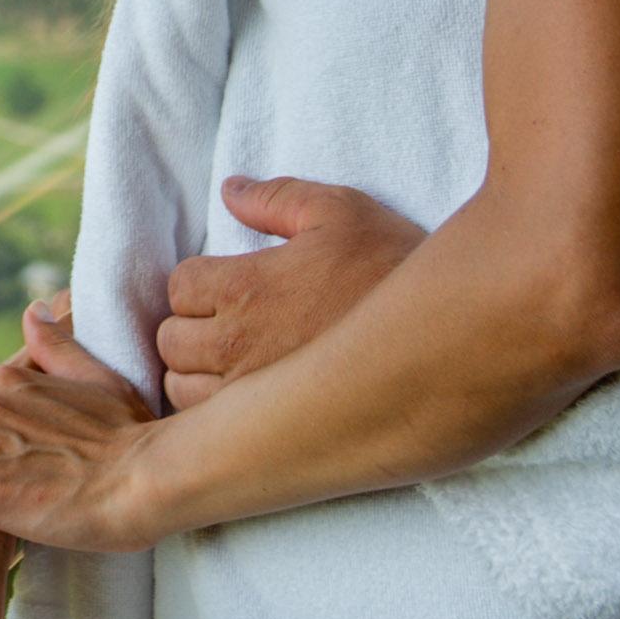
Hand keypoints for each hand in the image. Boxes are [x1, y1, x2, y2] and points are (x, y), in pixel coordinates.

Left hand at [154, 178, 424, 400]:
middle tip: (226, 323)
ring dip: (196, 373)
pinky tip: (246, 398)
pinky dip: (215, 413)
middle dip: (190, 328)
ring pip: (182, 389)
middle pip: (170, 340)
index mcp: (246, 287)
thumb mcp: (341, 211)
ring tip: (232, 362)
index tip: (225, 286)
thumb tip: (231, 190)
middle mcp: (238, 344)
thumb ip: (278, 198)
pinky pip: (213, 428)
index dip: (198, 283)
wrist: (449, 336)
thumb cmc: (395, 267)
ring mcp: (253, 393)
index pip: (179, 286)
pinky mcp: (274, 427)